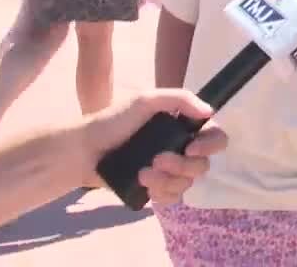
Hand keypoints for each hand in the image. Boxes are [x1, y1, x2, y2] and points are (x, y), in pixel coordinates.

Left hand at [82, 90, 227, 204]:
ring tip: (143, 174)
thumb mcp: (145, 101)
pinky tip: (145, 187)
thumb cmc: (112, 122)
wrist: (83, 152)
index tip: (191, 148)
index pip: (213, 136)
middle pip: (201, 165)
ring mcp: (167, 170)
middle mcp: (179, 148)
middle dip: (181, 165)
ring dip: (167, 181)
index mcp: (180, 126)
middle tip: (157, 160)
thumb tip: (209, 111)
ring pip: (186, 184)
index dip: (210, 145)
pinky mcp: (154, 188)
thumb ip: (179, 99)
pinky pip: (172, 198)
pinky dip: (162, 194)